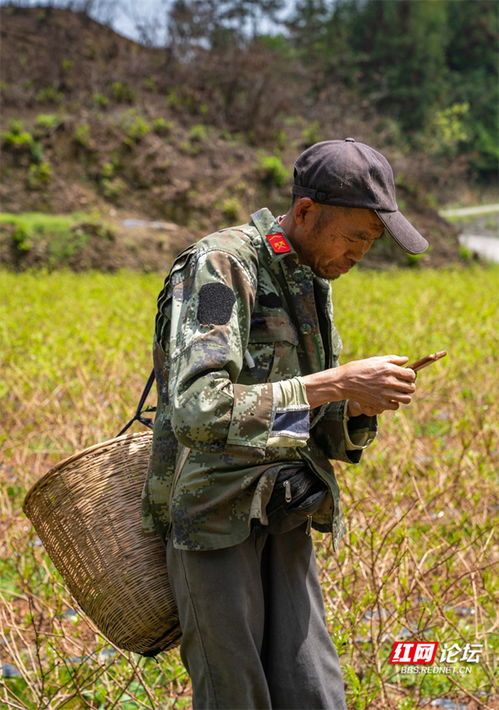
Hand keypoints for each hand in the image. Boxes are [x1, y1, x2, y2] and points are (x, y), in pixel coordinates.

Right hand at [302, 355, 416, 411]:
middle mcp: (388, 381)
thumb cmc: (359, 369)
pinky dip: (394, 403)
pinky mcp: (379, 403)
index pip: (411, 375)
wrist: (343, 382)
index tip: (407, 376)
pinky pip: (395, 406)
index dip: (411, 376)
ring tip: (398, 393)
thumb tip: (406, 360)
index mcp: (388, 369)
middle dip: (409, 386)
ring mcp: (384, 393)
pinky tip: (389, 399)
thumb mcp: (375, 360)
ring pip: (406, 399)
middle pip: (411, 387)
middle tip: (402, 385)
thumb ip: (392, 359)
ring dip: (404, 396)